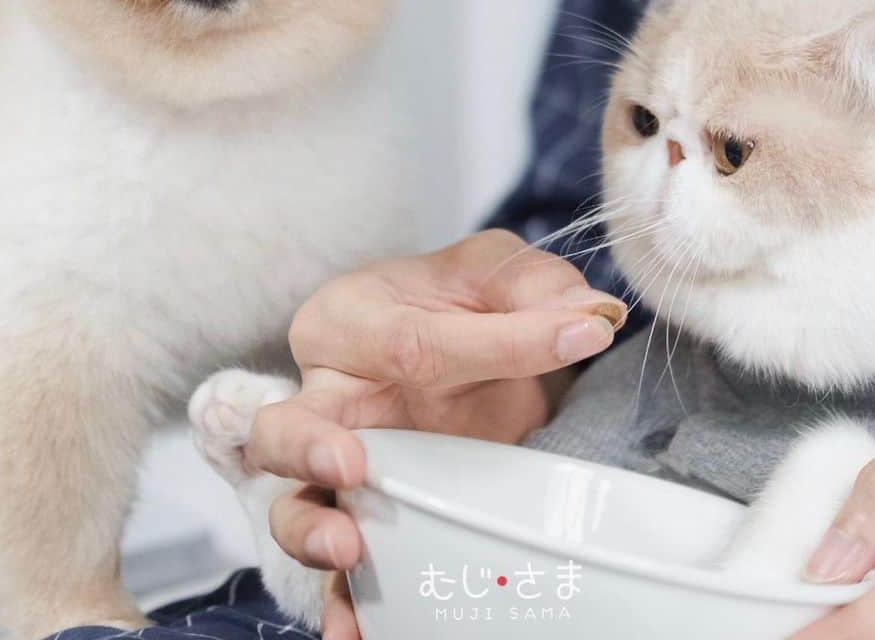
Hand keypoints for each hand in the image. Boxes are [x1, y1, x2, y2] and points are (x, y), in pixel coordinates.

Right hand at [244, 229, 627, 639]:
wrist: (458, 331)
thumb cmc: (460, 295)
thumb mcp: (497, 270)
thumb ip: (537, 289)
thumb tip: (591, 318)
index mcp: (350, 319)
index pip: (413, 340)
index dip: (499, 346)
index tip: (578, 339)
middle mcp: (328, 394)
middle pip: (284, 430)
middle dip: (309, 451)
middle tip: (351, 467)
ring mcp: (341, 463)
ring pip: (294, 506)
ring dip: (315, 534)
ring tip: (352, 551)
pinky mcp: (367, 513)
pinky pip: (339, 566)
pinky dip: (345, 601)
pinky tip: (360, 630)